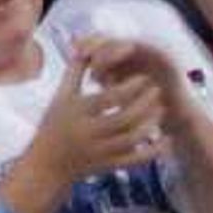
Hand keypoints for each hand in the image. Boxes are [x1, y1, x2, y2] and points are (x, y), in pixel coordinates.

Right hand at [27, 39, 167, 188]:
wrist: (45, 166)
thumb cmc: (53, 125)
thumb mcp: (61, 96)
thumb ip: (75, 70)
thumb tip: (88, 45)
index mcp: (77, 112)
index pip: (109, 98)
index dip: (129, 87)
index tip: (144, 76)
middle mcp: (89, 133)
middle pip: (124, 119)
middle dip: (144, 104)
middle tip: (157, 89)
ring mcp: (99, 152)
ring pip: (132, 139)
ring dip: (150, 124)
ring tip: (160, 109)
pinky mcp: (108, 166)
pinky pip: (135, 160)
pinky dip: (154, 151)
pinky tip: (167, 140)